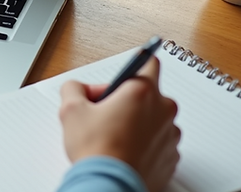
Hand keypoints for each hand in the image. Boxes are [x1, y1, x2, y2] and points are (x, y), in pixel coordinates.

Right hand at [58, 58, 180, 191]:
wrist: (110, 187)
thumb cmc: (97, 152)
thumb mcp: (70, 110)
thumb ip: (73, 88)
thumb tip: (76, 88)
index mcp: (141, 92)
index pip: (148, 61)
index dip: (132, 65)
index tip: (127, 71)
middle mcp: (162, 111)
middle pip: (148, 93)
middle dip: (128, 99)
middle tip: (105, 112)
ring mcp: (169, 135)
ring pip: (154, 119)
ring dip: (138, 122)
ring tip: (113, 136)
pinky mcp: (170, 157)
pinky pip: (159, 142)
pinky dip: (145, 144)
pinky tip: (124, 151)